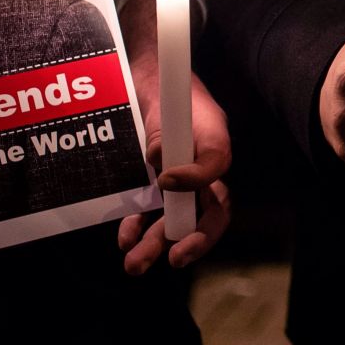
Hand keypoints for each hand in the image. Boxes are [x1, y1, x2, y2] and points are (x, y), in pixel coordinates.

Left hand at [118, 0, 234, 272]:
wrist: (154, 80)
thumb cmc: (174, 91)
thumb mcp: (180, 109)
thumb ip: (175, 145)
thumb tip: (163, 175)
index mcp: (216, 150)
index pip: (218, 175)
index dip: (196, 182)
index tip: (165, 181)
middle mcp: (203, 171)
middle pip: (205, 213)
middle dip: (189, 240)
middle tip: (172, 258)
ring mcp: (180, 180)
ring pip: (176, 220)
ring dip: (156, 244)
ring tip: (134, 264)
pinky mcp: (157, 183)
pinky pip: (151, 211)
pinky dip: (138, 226)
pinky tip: (126, 240)